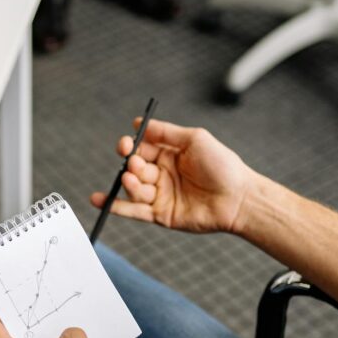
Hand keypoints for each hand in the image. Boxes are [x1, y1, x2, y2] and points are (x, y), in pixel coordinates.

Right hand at [91, 119, 256, 233]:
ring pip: (134, 188)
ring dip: (128, 183)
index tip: (126, 145)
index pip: (140, 149)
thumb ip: (166, 132)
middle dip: (132, 165)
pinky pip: (134, 211)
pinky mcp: (161, 215)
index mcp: (169, 155)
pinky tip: (99, 200)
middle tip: (136, 165)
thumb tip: (139, 123)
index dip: (130, 147)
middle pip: (135, 168)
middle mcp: (162, 175)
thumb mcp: (194, 139)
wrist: (239, 198)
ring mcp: (160, 196)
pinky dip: (115, 207)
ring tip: (130, 179)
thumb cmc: (222, 166)